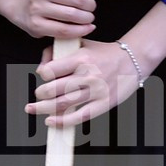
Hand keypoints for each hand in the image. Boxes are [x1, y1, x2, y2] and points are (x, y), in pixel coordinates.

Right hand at [0, 0, 103, 40]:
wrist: (24, 5)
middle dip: (90, 5)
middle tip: (89, 6)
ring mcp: (36, 8)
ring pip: (73, 15)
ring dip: (87, 18)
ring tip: (86, 16)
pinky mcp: (37, 25)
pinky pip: (66, 30)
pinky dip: (81, 30)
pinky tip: (85, 27)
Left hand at [31, 39, 145, 127]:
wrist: (132, 61)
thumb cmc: (102, 52)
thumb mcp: (78, 44)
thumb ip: (56, 52)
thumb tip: (40, 69)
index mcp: (81, 59)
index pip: (51, 70)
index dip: (42, 74)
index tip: (43, 75)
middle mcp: (88, 76)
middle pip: (54, 89)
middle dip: (40, 94)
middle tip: (38, 94)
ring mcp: (97, 91)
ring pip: (64, 104)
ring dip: (44, 108)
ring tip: (34, 108)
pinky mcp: (104, 104)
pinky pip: (81, 116)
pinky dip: (64, 121)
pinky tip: (51, 121)